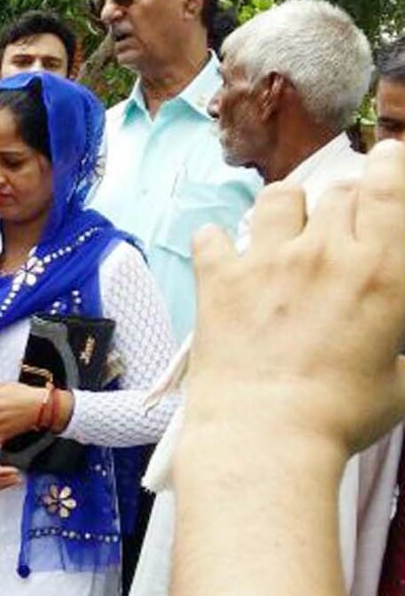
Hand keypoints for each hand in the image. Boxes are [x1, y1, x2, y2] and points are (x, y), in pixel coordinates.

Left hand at [187, 145, 404, 455]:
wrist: (264, 435)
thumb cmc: (341, 416)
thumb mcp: (402, 381)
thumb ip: (400, 346)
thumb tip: (393, 343)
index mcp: (382, 270)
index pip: (387, 186)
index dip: (387, 164)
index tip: (385, 160)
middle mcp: (325, 253)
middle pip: (336, 192)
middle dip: (343, 198)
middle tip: (339, 222)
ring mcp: (267, 262)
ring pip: (278, 198)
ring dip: (286, 206)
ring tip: (284, 226)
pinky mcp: (219, 280)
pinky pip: (211, 238)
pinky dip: (215, 242)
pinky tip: (219, 253)